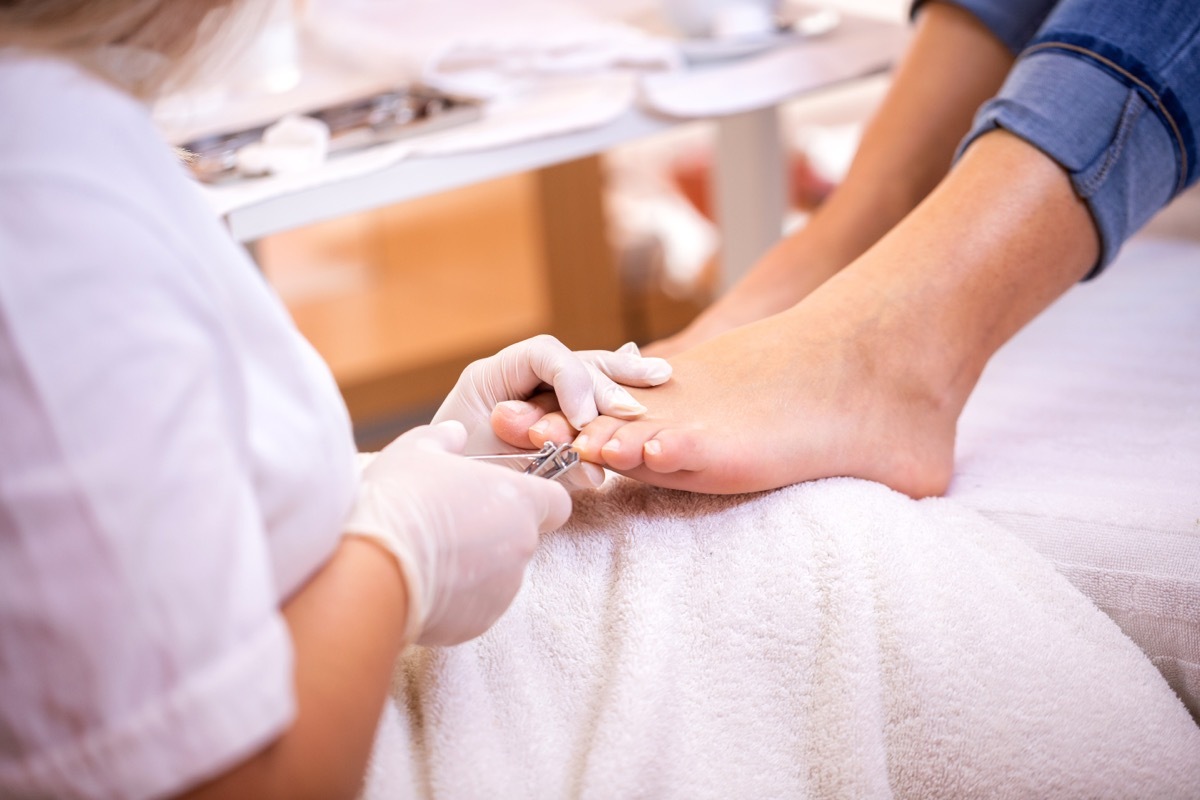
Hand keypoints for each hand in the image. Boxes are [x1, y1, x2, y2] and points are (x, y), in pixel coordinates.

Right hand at [344, 421, 570, 646]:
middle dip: (492, 530)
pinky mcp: (477, 624)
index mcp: (519, 501)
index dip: (535, 498)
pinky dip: (454, 596)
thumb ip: (444, 440)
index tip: (503, 496)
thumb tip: (454, 436)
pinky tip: (419, 580)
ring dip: (473, 564)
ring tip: (427, 552)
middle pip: (520, 537)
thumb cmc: (401, 499)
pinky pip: (474, 605)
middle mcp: (521, 548)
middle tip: (448, 520)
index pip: (556, 503)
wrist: (372, 567)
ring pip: (497, 573)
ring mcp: (502, 591)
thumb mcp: (416, 450)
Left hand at [433, 336, 670, 487]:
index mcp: (490, 378)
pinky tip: (653, 382)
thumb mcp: (493, 474)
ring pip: (589, 374)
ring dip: (624, 379)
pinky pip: (591, 399)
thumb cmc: (458, 486)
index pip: (543, 355)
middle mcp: (518, 379)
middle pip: (574, 362)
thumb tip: (595, 470)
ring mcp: (540, 395)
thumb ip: (540, 466)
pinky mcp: (557, 417)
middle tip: (634, 410)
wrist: (442, 508)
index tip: (585, 420)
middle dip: (608, 382)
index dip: (572, 380)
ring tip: (660, 376)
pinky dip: (619, 392)